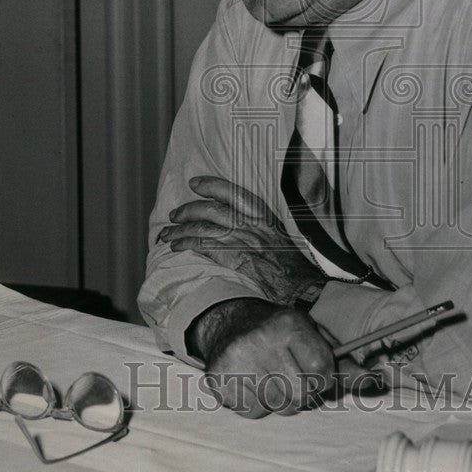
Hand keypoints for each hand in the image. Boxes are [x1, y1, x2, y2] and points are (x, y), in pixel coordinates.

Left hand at [159, 176, 326, 306]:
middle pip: (211, 209)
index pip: (233, 192)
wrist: (303, 288)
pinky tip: (176, 247)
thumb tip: (244, 230)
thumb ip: (260, 231)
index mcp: (264, 217)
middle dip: (188, 210)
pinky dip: (186, 244)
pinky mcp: (234, 258)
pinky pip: (202, 246)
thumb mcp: (280, 239)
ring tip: (167, 234)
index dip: (210, 185)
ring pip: (202, 228)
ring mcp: (242, 240)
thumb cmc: (294, 268)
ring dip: (180, 229)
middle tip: (175, 215)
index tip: (195, 183)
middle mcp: (251, 224)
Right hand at [189, 298, 334, 418]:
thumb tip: (373, 379)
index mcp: (289, 324)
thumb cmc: (282, 334)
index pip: (322, 369)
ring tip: (272, 377)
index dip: (324, 377)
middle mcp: (262, 339)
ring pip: (278, 407)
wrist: (231, 323)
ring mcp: (238, 360)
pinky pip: (254, 412)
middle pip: (301, 394)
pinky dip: (259, 404)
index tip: (316, 371)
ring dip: (281, 400)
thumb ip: (342, 362)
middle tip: (293, 375)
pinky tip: (253, 383)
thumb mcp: (313, 336)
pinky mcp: (219, 379)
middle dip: (303, 392)